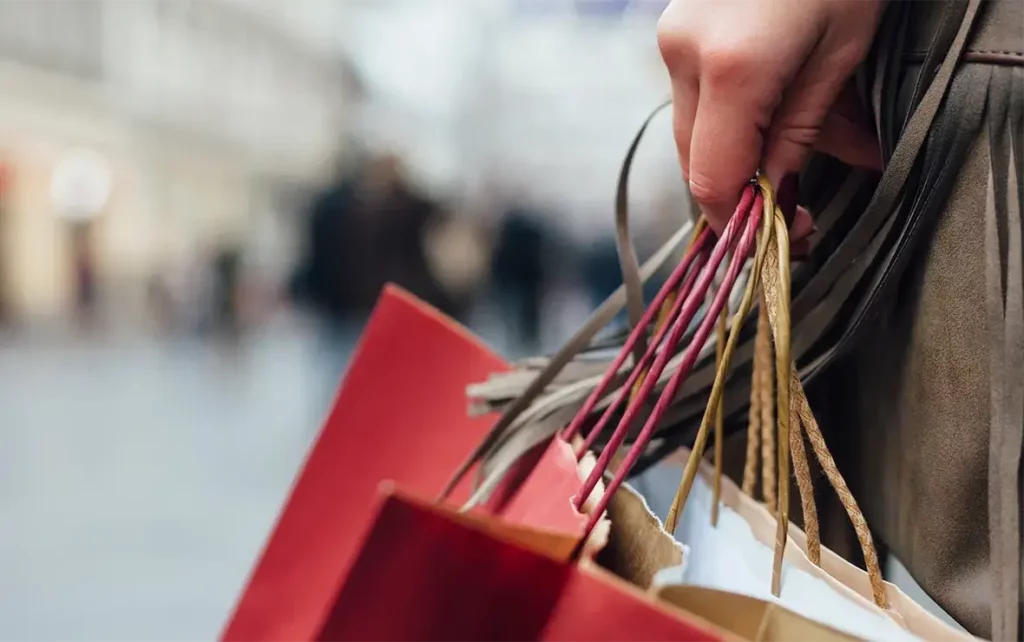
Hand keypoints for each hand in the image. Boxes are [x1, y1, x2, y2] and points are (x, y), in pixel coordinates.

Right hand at [657, 0, 884, 235]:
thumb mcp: (842, 49)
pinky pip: (695, 97)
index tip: (788, 237)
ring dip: (739, 157)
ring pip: (692, 132)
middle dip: (742, 195)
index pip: (714, 180)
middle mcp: (685, 54)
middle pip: (695, 162)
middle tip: (797, 211)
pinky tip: (776, 117)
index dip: (744, 223)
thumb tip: (785, 197)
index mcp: (732, 67)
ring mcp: (673, 37)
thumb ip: (804, 131)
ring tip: (801, 156)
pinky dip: (731, 120)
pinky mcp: (677, 27)